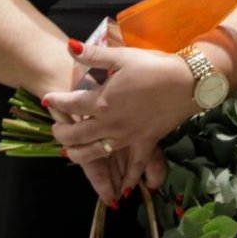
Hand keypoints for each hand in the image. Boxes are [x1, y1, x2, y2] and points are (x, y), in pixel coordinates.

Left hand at [45, 39, 195, 195]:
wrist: (188, 82)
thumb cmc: (154, 66)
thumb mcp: (122, 56)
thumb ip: (94, 55)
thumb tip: (69, 46)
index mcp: (102, 101)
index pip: (70, 103)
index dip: (56, 101)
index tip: (48, 99)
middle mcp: (109, 123)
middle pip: (75, 135)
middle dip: (61, 133)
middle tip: (56, 128)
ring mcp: (127, 137)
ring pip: (94, 153)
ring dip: (78, 155)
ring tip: (70, 153)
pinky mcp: (145, 143)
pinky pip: (134, 166)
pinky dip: (127, 179)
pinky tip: (120, 191)